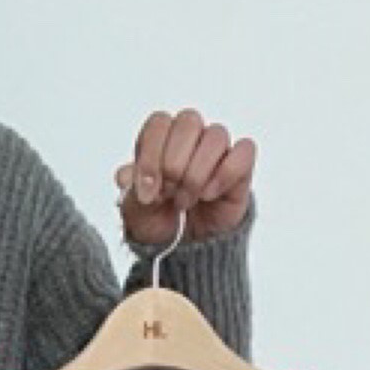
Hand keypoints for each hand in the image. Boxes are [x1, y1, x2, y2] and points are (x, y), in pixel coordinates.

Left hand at [117, 109, 255, 246]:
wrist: (184, 248)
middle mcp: (190, 137)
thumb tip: (125, 176)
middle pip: (188, 121)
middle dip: (174, 164)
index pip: (158, 123)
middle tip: (168, 193)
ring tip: (186, 201)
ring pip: (216, 136)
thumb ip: (130, 190)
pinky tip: (209, 195)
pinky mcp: (240, 165)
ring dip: (197, 174)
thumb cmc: (160, 221)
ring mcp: (217, 149)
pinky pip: (243, 151)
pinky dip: (224, 175)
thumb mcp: (135, 212)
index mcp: (161, 138)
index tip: (147, 192)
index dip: (151, 156)